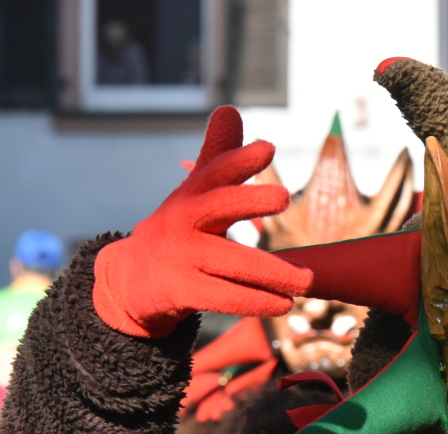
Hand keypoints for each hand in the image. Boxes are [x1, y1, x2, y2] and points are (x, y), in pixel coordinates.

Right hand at [93, 106, 312, 336]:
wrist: (133, 278)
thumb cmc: (180, 228)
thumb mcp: (195, 192)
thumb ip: (218, 156)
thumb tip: (230, 108)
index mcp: (191, 194)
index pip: (214, 171)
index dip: (238, 159)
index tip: (267, 147)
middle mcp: (183, 221)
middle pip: (217, 207)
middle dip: (248, 200)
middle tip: (284, 196)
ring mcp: (183, 257)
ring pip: (231, 262)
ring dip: (271, 272)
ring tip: (306, 279)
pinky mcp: (184, 291)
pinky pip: (226, 298)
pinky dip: (257, 301)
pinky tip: (284, 304)